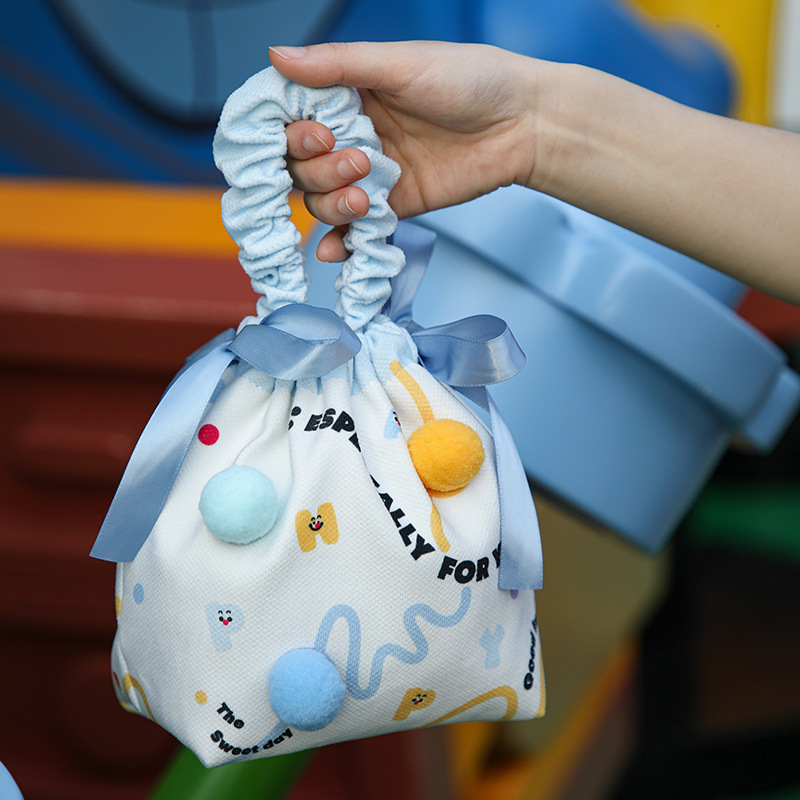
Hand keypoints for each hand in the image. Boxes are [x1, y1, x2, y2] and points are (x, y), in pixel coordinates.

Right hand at [272, 41, 539, 260]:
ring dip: (332, 202)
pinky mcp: (393, 205)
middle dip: (319, 169)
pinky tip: (335, 249)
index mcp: (348, 94)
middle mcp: (354, 134)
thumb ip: (340, 65)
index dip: (291, 133)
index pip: (293, 119)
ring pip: (322, 198)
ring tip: (363, 193)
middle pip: (301, 165)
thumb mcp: (401, 63)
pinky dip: (340, 241)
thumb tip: (278, 55)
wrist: (522, 125)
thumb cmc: (472, 80)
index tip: (315, 134)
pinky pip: (355, 228)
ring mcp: (372, 173)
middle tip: (358, 158)